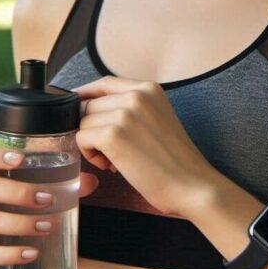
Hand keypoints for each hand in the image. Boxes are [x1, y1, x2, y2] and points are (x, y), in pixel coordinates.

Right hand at [0, 147, 98, 268]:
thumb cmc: (18, 212)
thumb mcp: (32, 194)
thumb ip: (62, 184)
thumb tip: (90, 181)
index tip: (20, 158)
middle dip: (19, 192)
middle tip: (48, 199)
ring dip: (21, 223)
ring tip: (48, 225)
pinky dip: (11, 254)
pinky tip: (32, 252)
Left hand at [74, 76, 218, 217]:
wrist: (191, 185)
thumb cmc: (175, 161)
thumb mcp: (157, 119)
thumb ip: (131, 108)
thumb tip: (91, 110)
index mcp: (149, 89)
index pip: (104, 83)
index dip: (86, 96)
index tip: (76, 109)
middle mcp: (137, 95)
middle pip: (89, 104)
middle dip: (92, 128)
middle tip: (112, 152)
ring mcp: (124, 113)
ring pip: (83, 122)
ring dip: (91, 144)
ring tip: (115, 161)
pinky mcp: (113, 135)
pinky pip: (82, 138)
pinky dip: (90, 154)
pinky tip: (111, 166)